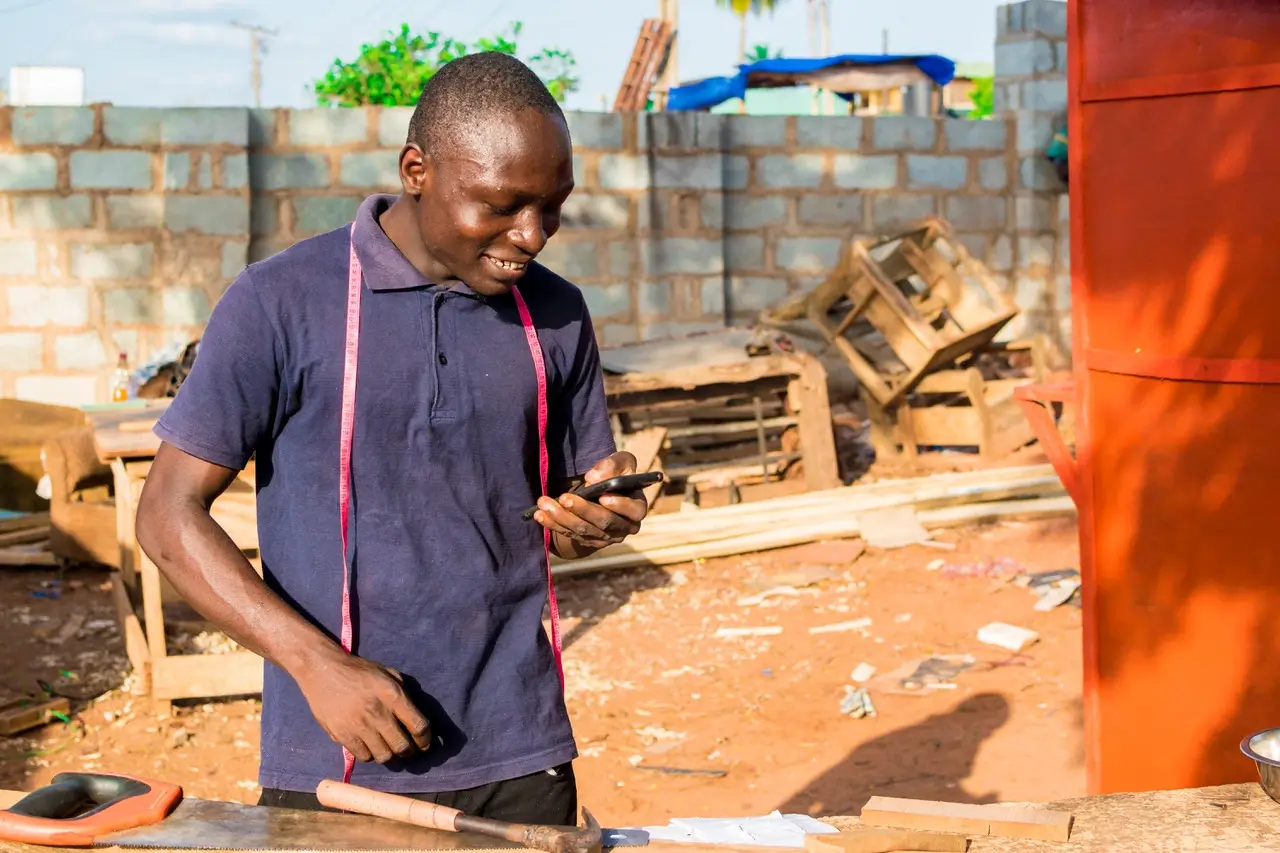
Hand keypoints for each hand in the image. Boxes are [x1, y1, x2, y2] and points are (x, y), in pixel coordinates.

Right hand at [295, 648, 431, 763]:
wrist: (323, 670)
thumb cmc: (359, 671)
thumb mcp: (388, 674)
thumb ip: (404, 694)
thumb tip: (416, 717)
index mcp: (393, 695)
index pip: (419, 726)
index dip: (426, 739)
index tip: (424, 743)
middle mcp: (378, 713)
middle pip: (402, 746)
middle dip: (409, 751)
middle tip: (407, 750)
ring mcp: (359, 726)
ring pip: (384, 756)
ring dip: (390, 755)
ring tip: (388, 748)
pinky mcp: (342, 735)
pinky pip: (363, 756)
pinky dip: (370, 755)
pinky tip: (369, 746)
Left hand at [533, 451, 648, 554]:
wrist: (599, 489)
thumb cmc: (614, 473)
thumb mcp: (619, 462)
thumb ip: (613, 464)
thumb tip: (594, 478)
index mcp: (637, 507)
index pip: (635, 511)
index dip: (620, 505)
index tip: (603, 495)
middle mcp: (624, 527)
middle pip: (604, 522)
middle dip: (583, 510)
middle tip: (564, 498)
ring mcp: (605, 538)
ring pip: (584, 530)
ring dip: (562, 517)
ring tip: (544, 503)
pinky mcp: (588, 541)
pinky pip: (570, 534)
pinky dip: (553, 524)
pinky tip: (540, 514)